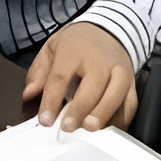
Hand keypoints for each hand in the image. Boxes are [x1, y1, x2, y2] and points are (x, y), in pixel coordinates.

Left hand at [23, 22, 137, 131]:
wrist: (107, 30)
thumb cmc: (76, 43)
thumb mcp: (52, 48)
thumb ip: (39, 71)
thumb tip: (28, 95)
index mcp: (74, 50)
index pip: (60, 77)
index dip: (51, 100)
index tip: (45, 120)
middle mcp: (99, 60)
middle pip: (91, 87)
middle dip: (79, 110)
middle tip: (68, 128)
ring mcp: (119, 72)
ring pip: (115, 96)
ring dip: (102, 116)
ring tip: (88, 129)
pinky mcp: (132, 83)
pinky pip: (130, 104)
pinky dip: (120, 120)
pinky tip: (107, 130)